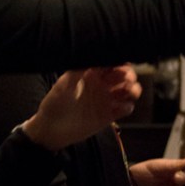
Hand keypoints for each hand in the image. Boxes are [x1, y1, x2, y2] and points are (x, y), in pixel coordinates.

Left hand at [22, 65, 141, 152]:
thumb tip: (91, 56)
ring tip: (129, 92)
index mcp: (91, 74)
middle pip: (123, 75)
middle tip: (127, 79)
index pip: (110, 63)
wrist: (51, 130)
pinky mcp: (109, 115)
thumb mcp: (64, 84)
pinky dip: (127, 107)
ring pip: (128, 91)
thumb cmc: (54, 103)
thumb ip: (78, 70)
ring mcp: (106, 100)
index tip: (121, 63)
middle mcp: (101, 85)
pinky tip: (122, 107)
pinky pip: (125, 109)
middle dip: (129, 75)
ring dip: (133, 90)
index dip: (118, 61)